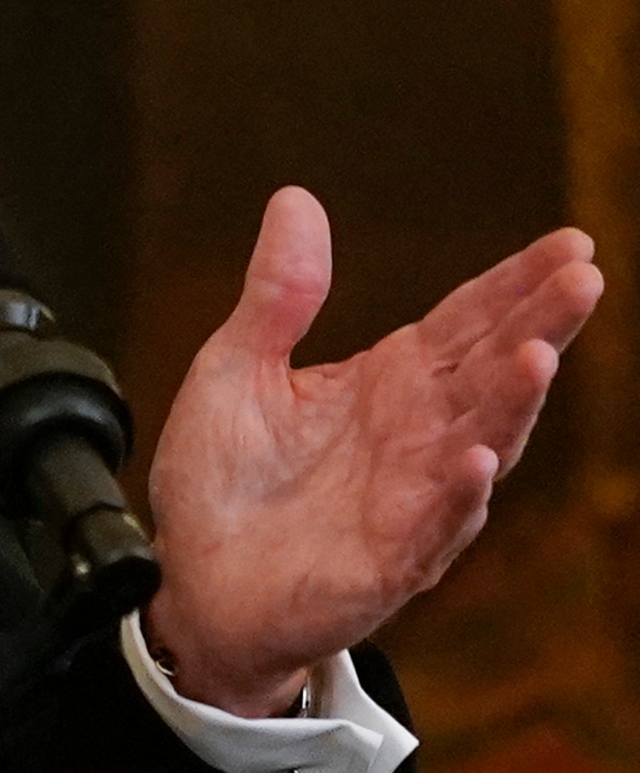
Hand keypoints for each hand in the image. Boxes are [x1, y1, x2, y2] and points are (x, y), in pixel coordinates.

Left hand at [144, 186, 601, 715]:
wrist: (195, 581)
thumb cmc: (224, 476)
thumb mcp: (236, 364)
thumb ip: (278, 293)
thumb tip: (296, 197)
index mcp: (388, 382)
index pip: (468, 322)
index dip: (517, 283)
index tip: (572, 242)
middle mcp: (417, 435)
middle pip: (492, 371)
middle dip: (539, 325)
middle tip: (583, 275)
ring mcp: (412, 499)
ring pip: (480, 443)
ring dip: (511, 404)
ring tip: (537, 354)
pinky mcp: (388, 562)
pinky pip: (434, 526)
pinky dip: (458, 494)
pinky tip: (477, 460)